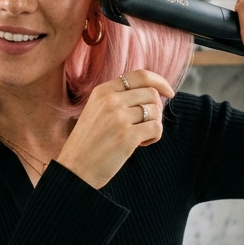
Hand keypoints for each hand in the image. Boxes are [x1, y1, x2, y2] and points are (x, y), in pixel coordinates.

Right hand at [58, 70, 173, 188]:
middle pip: (151, 93)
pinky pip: (156, 128)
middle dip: (157, 109)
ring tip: (141, 136)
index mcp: (103, 91)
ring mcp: (118, 118)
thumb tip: (154, 92)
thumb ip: (119, 98)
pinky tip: (142, 144)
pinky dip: (155, 136)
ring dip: (155, 124)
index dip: (159, 82)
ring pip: (155, 111)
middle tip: (147, 124)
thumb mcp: (97, 110)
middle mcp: (110, 101)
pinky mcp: (127, 136)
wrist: (75, 169)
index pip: (141, 75)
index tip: (168, 92)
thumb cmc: (90, 142)